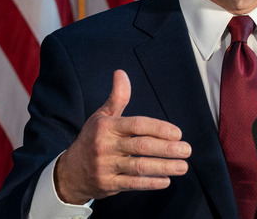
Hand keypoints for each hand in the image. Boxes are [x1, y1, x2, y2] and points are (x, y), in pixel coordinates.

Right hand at [54, 69, 191, 203]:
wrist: (70, 172)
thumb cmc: (91, 139)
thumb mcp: (101, 116)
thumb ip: (117, 97)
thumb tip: (121, 73)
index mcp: (106, 127)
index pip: (137, 125)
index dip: (159, 128)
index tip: (177, 133)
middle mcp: (105, 146)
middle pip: (141, 146)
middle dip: (167, 148)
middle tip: (186, 149)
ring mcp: (106, 166)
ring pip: (139, 166)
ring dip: (164, 167)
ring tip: (183, 166)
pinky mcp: (108, 184)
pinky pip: (132, 183)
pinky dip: (150, 183)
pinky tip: (166, 180)